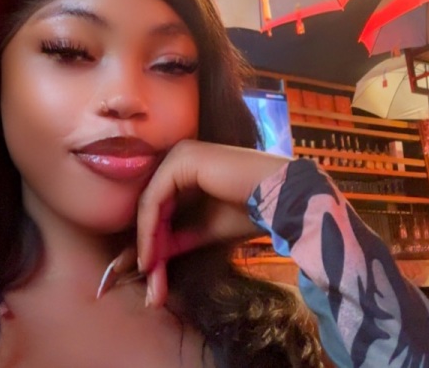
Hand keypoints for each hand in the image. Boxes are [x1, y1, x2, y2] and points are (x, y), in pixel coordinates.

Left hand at [136, 139, 289, 306]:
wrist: (281, 199)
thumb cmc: (251, 211)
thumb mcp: (206, 228)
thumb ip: (178, 236)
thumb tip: (152, 256)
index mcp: (187, 165)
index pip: (160, 203)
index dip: (153, 237)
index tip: (151, 269)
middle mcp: (180, 154)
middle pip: (153, 202)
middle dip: (148, 240)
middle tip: (147, 273)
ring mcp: (180, 154)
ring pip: (150, 202)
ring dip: (147, 239)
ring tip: (150, 269)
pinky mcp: (182, 159)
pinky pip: (155, 199)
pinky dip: (150, 229)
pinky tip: (153, 255)